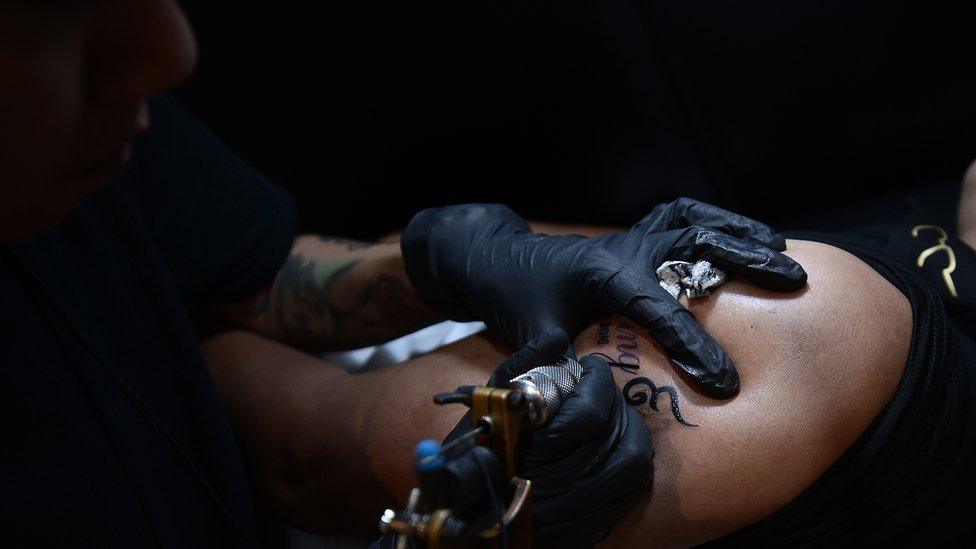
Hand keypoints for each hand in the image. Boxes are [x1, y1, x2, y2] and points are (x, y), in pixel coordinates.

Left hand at [401, 198, 806, 396]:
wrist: (496, 260)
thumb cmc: (515, 299)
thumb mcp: (531, 336)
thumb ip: (557, 368)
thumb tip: (580, 406)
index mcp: (603, 274)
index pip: (658, 309)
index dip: (694, 345)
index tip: (726, 382)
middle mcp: (623, 248)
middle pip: (692, 244)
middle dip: (743, 262)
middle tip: (793, 280)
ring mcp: (630, 238)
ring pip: (693, 223)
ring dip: (739, 233)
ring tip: (783, 252)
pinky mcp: (633, 237)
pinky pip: (682, 218)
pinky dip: (717, 221)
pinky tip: (748, 234)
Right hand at [444, 331, 652, 546]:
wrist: (461, 513)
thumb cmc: (471, 450)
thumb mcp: (486, 404)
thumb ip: (522, 367)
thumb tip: (557, 338)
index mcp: (528, 457)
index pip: (588, 416)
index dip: (597, 383)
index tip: (589, 367)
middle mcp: (554, 496)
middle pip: (618, 441)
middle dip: (615, 402)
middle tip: (600, 386)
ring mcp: (574, 520)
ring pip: (632, 469)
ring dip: (630, 432)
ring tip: (612, 413)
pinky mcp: (587, 533)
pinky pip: (628, 496)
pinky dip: (630, 464)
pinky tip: (614, 445)